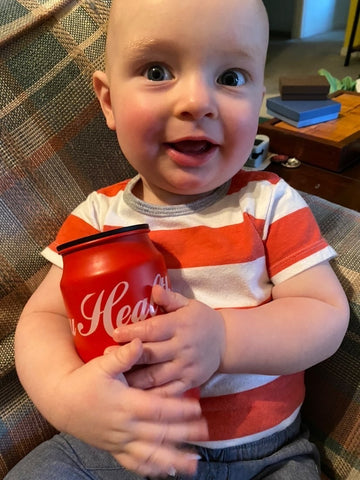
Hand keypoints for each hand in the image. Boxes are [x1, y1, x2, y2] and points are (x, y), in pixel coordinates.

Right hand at [56, 338, 207, 476]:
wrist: (62, 402)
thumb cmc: (84, 381)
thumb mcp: (101, 365)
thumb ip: (123, 356)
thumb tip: (139, 342)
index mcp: (126, 404)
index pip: (158, 409)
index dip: (179, 410)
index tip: (197, 408)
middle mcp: (125, 426)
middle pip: (159, 433)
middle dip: (184, 433)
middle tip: (205, 432)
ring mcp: (120, 441)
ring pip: (150, 454)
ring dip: (173, 459)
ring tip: (193, 464)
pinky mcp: (114, 448)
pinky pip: (135, 463)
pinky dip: (151, 469)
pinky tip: (167, 472)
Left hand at [112, 285, 224, 395]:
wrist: (226, 342)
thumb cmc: (202, 320)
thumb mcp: (189, 304)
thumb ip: (170, 298)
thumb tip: (153, 289)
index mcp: (181, 325)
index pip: (153, 329)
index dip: (133, 332)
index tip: (114, 333)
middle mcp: (183, 347)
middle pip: (151, 354)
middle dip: (128, 356)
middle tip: (105, 357)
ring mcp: (186, 367)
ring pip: (156, 376)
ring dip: (134, 379)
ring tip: (115, 378)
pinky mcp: (190, 382)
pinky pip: (167, 392)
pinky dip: (151, 396)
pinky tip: (134, 396)